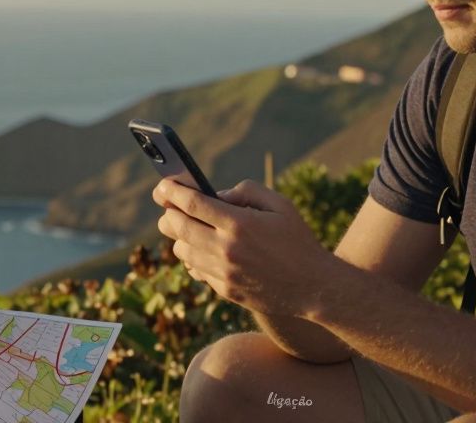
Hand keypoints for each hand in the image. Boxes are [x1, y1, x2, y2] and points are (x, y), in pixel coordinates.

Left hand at [151, 178, 338, 316]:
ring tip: (185, 227)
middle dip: (168, 214)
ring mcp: (224, 273)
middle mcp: (226, 249)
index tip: (162, 186)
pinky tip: (199, 249)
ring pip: (182, 251)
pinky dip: (192, 257)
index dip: (172, 192)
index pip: (192, 204)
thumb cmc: (297, 240)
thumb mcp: (280, 204)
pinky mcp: (225, 290)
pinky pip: (196, 271)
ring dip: (179, 237)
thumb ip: (246, 191)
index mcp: (239, 223)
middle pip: (178, 228)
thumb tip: (216, 194)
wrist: (314, 287)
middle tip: (168, 206)